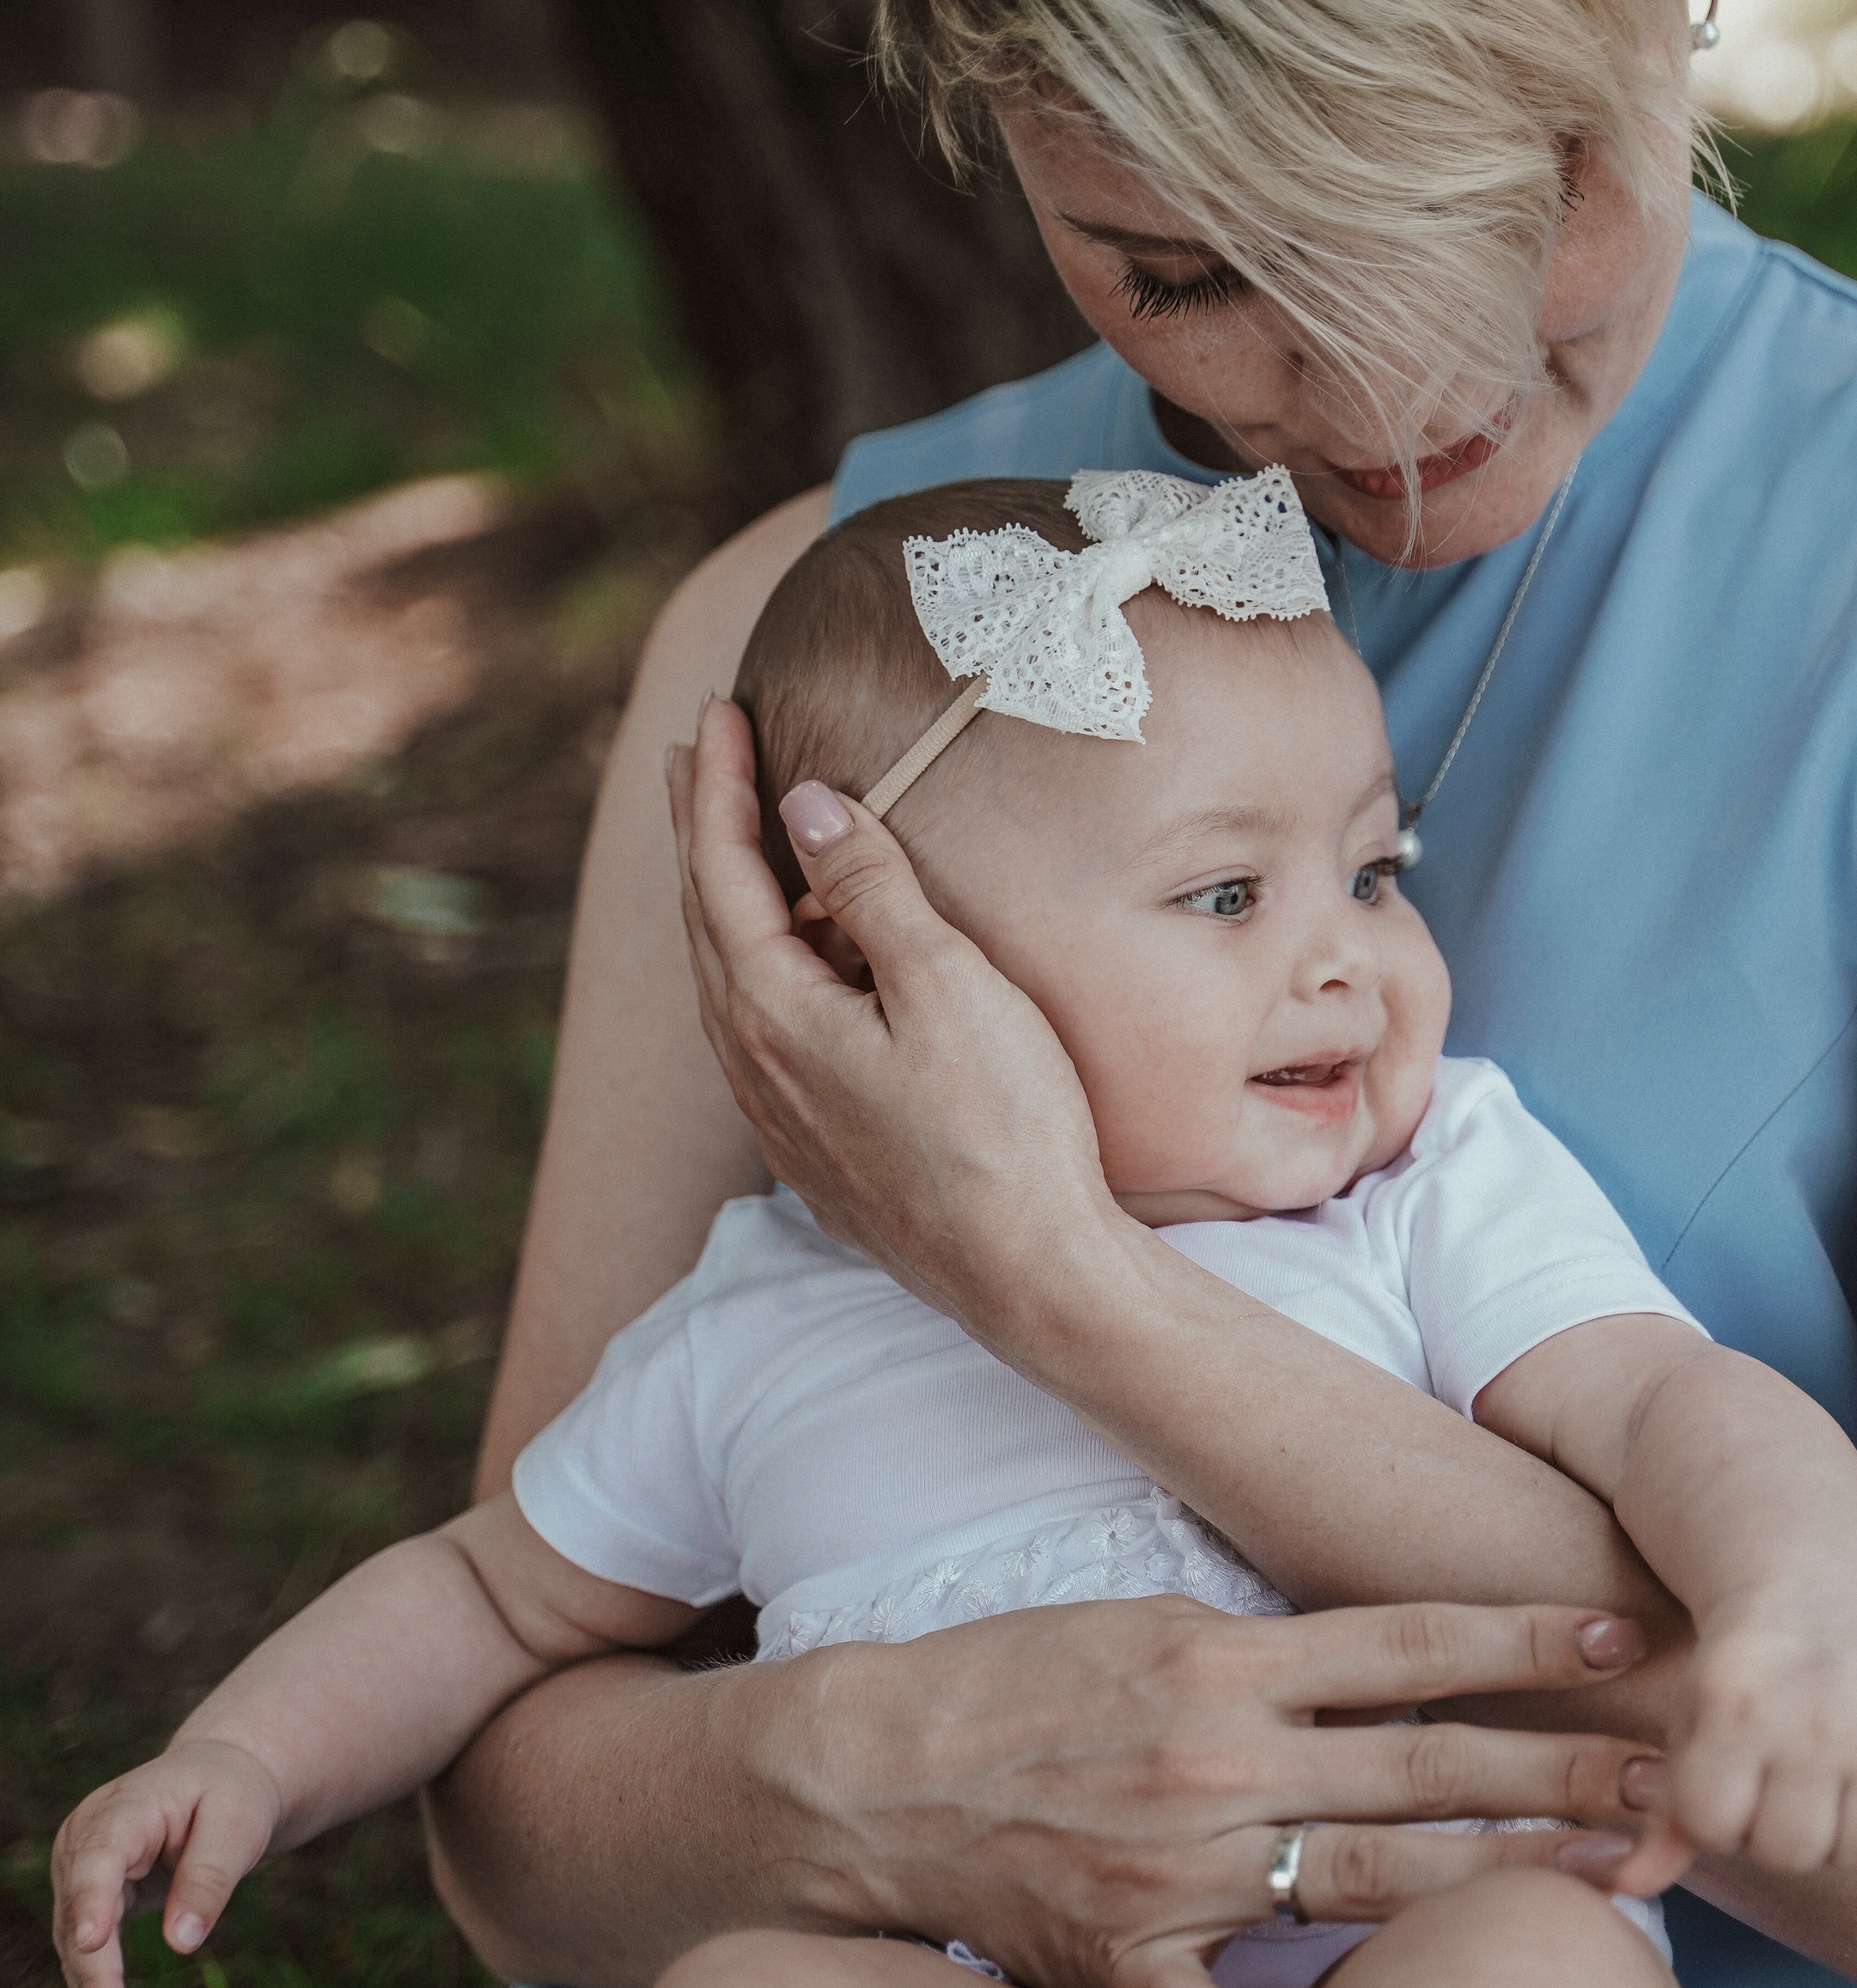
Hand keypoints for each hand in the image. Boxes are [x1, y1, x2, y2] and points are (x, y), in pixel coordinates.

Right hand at [51, 1738, 281, 1987]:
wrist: (220, 1777)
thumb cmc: (232, 1795)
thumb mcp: (239, 1824)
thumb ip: (210, 1877)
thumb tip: (182, 1943)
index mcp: (125, 1807)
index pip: (99, 1857)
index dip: (90, 1900)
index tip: (91, 1943)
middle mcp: (88, 1837)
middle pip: (80, 1909)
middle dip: (94, 1972)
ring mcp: (81, 1867)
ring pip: (76, 1938)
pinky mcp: (90, 1894)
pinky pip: (88, 1945)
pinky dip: (99, 1985)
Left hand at [666, 699, 1118, 1335]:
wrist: (1029, 1275)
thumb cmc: (1003, 1128)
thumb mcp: (946, 986)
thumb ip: (871, 890)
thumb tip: (806, 806)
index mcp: (772, 1014)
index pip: (723, 872)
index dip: (720, 787)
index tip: (718, 713)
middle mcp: (754, 1066)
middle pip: (708, 921)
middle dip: (703, 830)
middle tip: (697, 756)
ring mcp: (781, 1115)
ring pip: (728, 980)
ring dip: (725, 899)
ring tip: (729, 841)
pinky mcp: (818, 1149)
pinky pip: (760, 1030)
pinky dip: (758, 965)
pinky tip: (786, 964)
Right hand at [770, 1594, 1660, 1987]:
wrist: (868, 1772)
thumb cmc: (1008, 1678)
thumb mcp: (1140, 1617)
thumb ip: (1266, 1649)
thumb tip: (1387, 1656)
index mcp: (1221, 1656)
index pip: (1408, 1643)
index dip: (1524, 1641)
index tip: (1624, 1639)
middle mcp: (1219, 1758)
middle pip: (1426, 1765)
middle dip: (1561, 1770)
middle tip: (1672, 1779)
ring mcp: (1181, 1868)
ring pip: (1374, 1881)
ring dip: (1499, 1881)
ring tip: (1611, 1882)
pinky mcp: (1130, 1961)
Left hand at [1612, 1596, 1856, 1889]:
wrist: (1815, 1605)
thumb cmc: (1736, 1687)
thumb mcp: (1688, 1734)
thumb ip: (1664, 1820)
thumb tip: (1626, 1891)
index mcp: (1735, 1707)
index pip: (1714, 1828)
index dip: (1714, 1818)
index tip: (1723, 1782)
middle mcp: (1813, 1715)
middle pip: (1791, 1853)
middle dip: (1772, 1837)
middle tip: (1773, 1790)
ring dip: (1835, 1833)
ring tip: (1817, 1783)